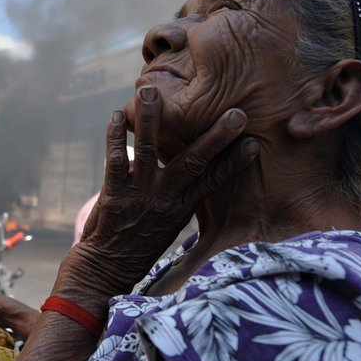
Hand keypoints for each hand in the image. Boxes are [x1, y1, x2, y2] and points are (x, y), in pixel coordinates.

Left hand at [64, 85, 257, 295]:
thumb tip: (194, 176)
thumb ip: (180, 200)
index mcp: (181, 208)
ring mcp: (139, 196)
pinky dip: (115, 136)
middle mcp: (164, 200)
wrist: (106, 269)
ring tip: (150, 92)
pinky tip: (117, 116)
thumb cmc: (137, 246)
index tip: (253, 144)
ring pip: (149, 152)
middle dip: (214, 138)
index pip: (212, 182)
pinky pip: (115, 159)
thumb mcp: (167, 226)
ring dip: (151, 120)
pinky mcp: (114, 195)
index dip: (233, 163)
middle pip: (193, 164)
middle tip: (235, 113)